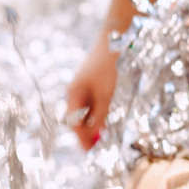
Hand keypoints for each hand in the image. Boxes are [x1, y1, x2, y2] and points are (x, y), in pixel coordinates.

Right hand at [65, 32, 118, 147]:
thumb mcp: (106, 94)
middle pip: (77, 118)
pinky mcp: (94, 83)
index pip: (73, 122)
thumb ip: (100, 114)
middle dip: (86, 132)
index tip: (89, 151)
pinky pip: (93, 103)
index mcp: (74, 93)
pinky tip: (106, 119)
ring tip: (102, 136)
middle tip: (97, 147)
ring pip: (86, 111)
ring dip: (93, 123)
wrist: (116, 37)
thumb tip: (95, 134)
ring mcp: (84, 86)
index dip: (81, 137)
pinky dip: (98, 113)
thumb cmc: (109, 65)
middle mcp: (76, 91)